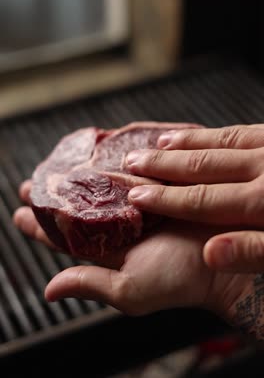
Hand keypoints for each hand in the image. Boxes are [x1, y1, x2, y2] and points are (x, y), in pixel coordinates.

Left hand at [14, 182, 249, 321]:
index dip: (39, 226)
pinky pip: (129, 169)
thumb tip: (49, 290)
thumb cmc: (179, 280)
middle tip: (30, 184)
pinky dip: (110, 160)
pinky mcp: (155, 185)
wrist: (223, 256)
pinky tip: (95, 151)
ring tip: (56, 163)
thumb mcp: (131, 289)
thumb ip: (90, 284)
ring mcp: (137, 202)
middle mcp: (119, 224)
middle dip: (52, 195)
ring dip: (77, 174)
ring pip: (100, 185)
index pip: (65, 238)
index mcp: (109, 249)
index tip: (18, 214)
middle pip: (78, 207)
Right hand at [126, 124, 263, 273]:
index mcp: (263, 201)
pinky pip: (244, 130)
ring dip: (187, 142)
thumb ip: (252, 252)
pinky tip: (208, 134)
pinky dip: (219, 132)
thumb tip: (212, 254)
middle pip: (203, 165)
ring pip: (222, 141)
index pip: (202, 200)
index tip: (136, 196)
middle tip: (132, 160)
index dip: (165, 199)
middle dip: (163, 163)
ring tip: (160, 142)